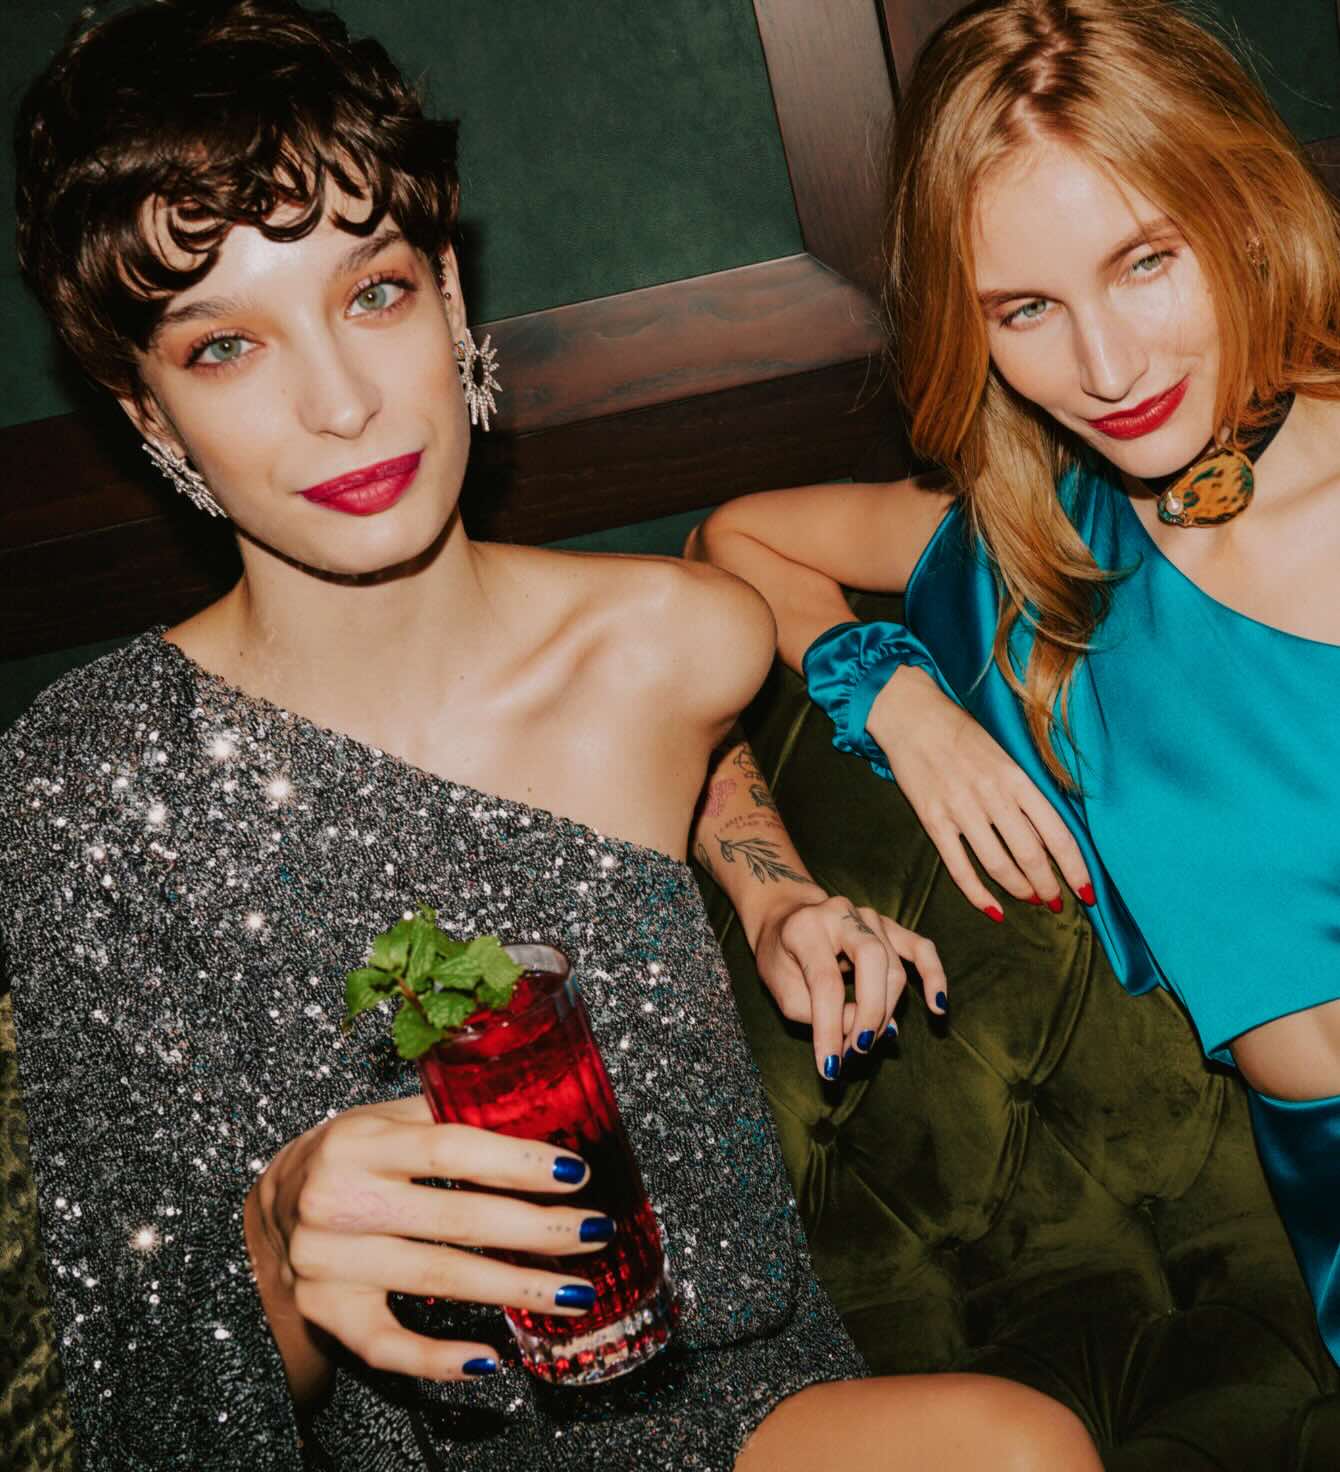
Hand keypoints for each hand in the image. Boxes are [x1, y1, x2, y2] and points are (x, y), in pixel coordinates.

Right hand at [244, 1095, 610, 1401]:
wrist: (263, 1216)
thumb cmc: (345, 1158)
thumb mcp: (382, 1119)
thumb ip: (448, 1114)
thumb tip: (539, 1113)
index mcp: (359, 1140)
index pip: (450, 1148)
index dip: (516, 1161)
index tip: (574, 1172)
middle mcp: (339, 1200)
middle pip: (456, 1217)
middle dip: (536, 1228)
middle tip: (594, 1232)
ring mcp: (330, 1263)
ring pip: (438, 1277)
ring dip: (515, 1286)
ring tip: (575, 1291)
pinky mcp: (329, 1313)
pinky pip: (390, 1345)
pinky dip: (441, 1358)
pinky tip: (493, 1357)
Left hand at [750, 886, 947, 1080]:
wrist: (786, 919)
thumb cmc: (781, 957)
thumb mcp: (783, 988)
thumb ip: (817, 1011)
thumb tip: (866, 1028)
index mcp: (806, 927)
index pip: (825, 981)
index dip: (830, 1028)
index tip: (830, 1067)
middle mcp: (840, 913)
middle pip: (872, 962)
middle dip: (870, 1014)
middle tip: (856, 1050)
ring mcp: (868, 916)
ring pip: (894, 967)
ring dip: (885, 1013)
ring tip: (864, 1041)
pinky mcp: (888, 925)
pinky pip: (921, 948)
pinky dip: (934, 976)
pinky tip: (937, 1006)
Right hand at [867, 665, 1092, 918]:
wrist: (912, 716)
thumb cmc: (961, 734)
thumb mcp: (1004, 755)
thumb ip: (1024, 792)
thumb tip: (1046, 835)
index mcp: (1017, 778)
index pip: (1057, 834)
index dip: (1075, 869)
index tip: (1086, 892)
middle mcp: (993, 796)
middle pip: (1030, 855)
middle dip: (1048, 886)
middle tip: (1055, 903)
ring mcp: (961, 809)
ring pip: (998, 865)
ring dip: (1019, 890)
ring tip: (1030, 899)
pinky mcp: (933, 820)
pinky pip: (959, 867)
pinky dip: (978, 894)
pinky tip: (993, 910)